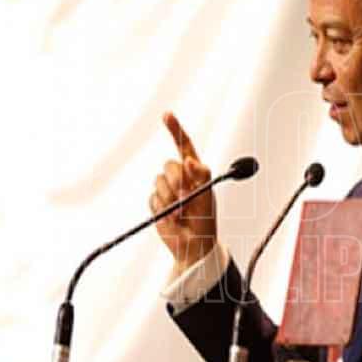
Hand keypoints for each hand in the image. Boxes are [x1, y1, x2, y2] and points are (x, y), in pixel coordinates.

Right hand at [150, 112, 216, 274]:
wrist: (193, 245)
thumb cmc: (205, 221)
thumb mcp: (208, 196)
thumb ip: (200, 176)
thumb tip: (189, 160)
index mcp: (194, 171)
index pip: (183, 145)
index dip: (175, 129)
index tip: (166, 115)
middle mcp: (179, 177)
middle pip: (169, 165)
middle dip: (176, 181)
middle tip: (186, 197)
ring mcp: (167, 190)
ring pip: (159, 182)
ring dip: (170, 199)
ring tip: (181, 212)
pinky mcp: (157, 204)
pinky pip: (153, 200)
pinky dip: (162, 210)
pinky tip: (172, 218)